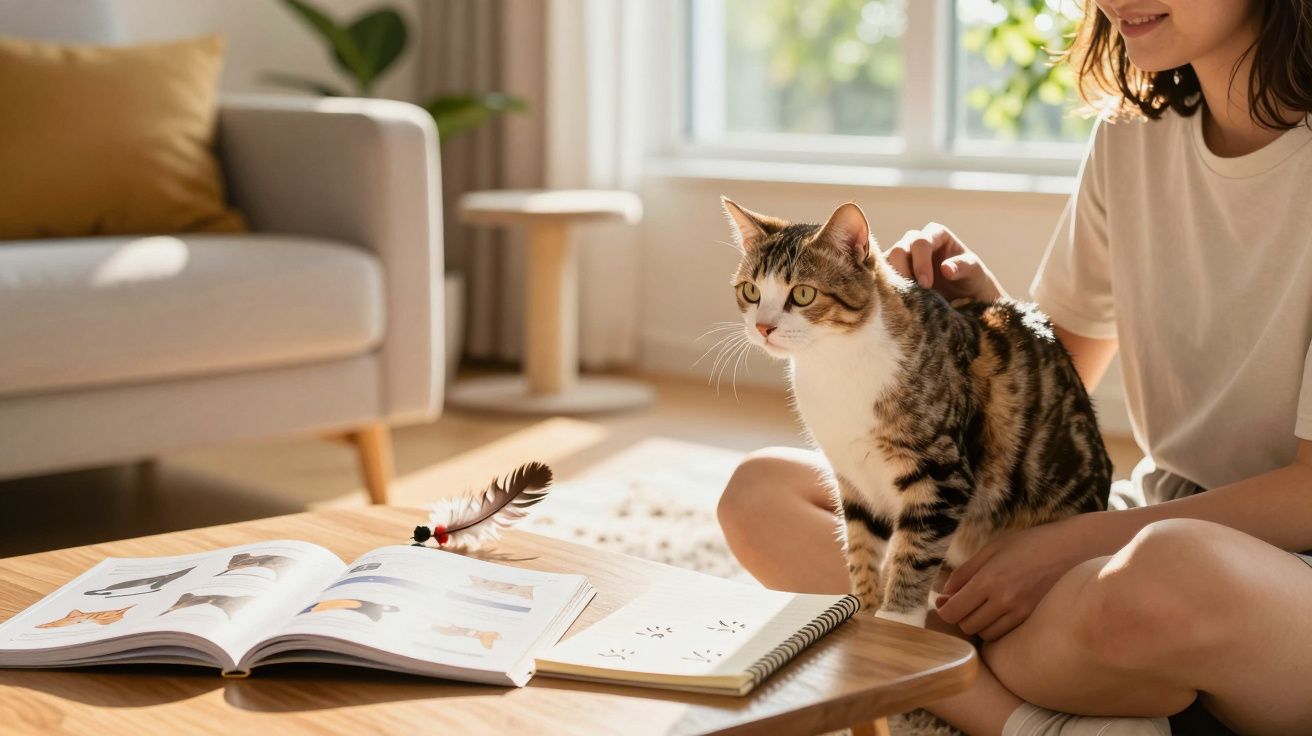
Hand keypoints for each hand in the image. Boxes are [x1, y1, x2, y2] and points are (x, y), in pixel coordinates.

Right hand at [885, 223, 1006, 302]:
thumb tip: (946, 268)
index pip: (921, 242)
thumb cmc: (971, 279)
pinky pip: (882, 278)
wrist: (965, 296)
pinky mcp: (893, 272)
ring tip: (905, 301)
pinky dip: (886, 289)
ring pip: (886, 264)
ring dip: (892, 283)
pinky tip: (896, 302)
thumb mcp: (975, 273)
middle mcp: (915, 241)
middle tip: (913, 296)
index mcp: (936, 234)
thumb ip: (964, 267)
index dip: (920, 263)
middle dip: (903, 273)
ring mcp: (902, 256)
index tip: (926, 285)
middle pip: (898, 251)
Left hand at [935, 514, 1101, 640]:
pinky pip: (1004, 634)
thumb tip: (944, 596)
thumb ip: (964, 573)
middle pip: (967, 626)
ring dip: (979, 623)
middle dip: (961, 616)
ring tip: (985, 605)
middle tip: (966, 600)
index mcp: (989, 580)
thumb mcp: (991, 550)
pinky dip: (996, 627)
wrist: (1072, 550)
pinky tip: (1001, 611)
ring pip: (985, 634)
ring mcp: (1021, 613)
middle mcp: (1004, 600)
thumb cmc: (1028, 545)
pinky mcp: (1033, 620)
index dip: (945, 609)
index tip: (946, 602)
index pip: (953, 612)